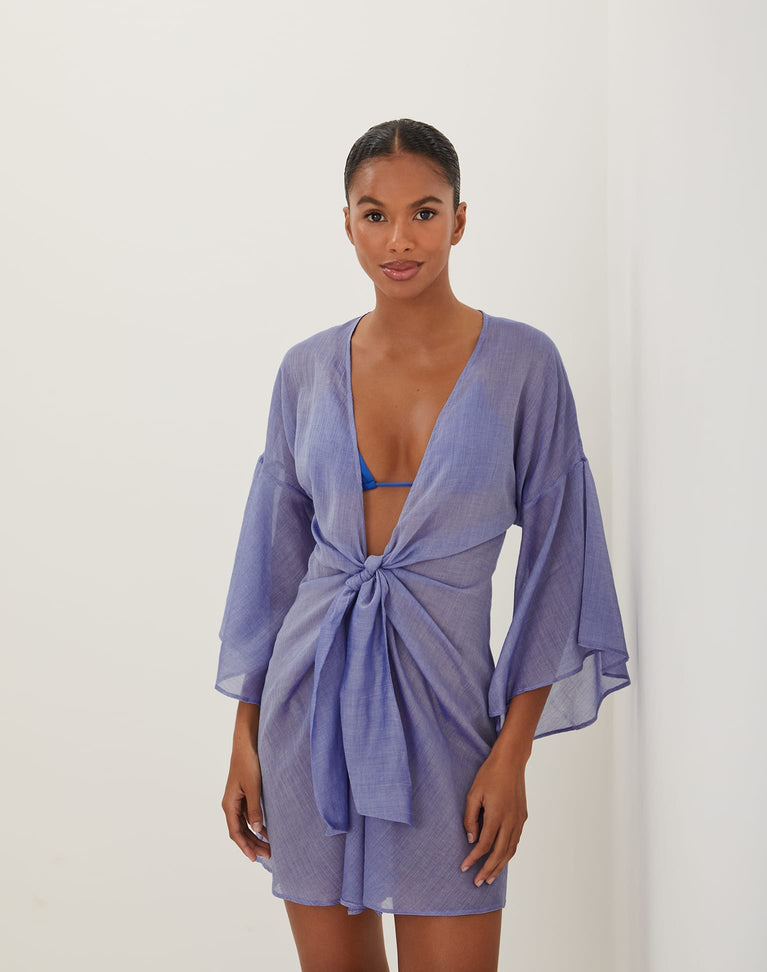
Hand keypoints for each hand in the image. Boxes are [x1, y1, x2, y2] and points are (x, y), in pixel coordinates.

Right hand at [221, 743, 270, 861]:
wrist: (246, 745)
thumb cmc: (248, 764)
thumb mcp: (253, 788)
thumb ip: (254, 810)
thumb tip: (256, 830)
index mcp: (229, 805)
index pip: (236, 832)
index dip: (245, 846)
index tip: (255, 858)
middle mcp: (231, 805)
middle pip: (240, 831)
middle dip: (253, 844)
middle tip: (268, 855)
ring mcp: (237, 800)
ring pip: (245, 824)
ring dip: (256, 836)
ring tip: (269, 846)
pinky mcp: (244, 795)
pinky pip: (249, 815)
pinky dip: (257, 824)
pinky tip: (267, 830)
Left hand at [460, 752, 527, 885]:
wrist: (511, 761)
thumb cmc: (489, 775)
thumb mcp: (473, 794)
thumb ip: (470, 818)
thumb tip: (470, 840)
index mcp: (497, 815)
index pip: (484, 845)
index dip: (473, 859)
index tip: (463, 868)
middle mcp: (511, 821)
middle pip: (499, 853)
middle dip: (488, 870)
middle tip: (477, 883)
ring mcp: (519, 820)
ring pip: (510, 850)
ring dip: (500, 866)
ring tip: (490, 878)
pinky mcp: (523, 817)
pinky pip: (515, 841)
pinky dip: (508, 854)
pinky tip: (501, 860)